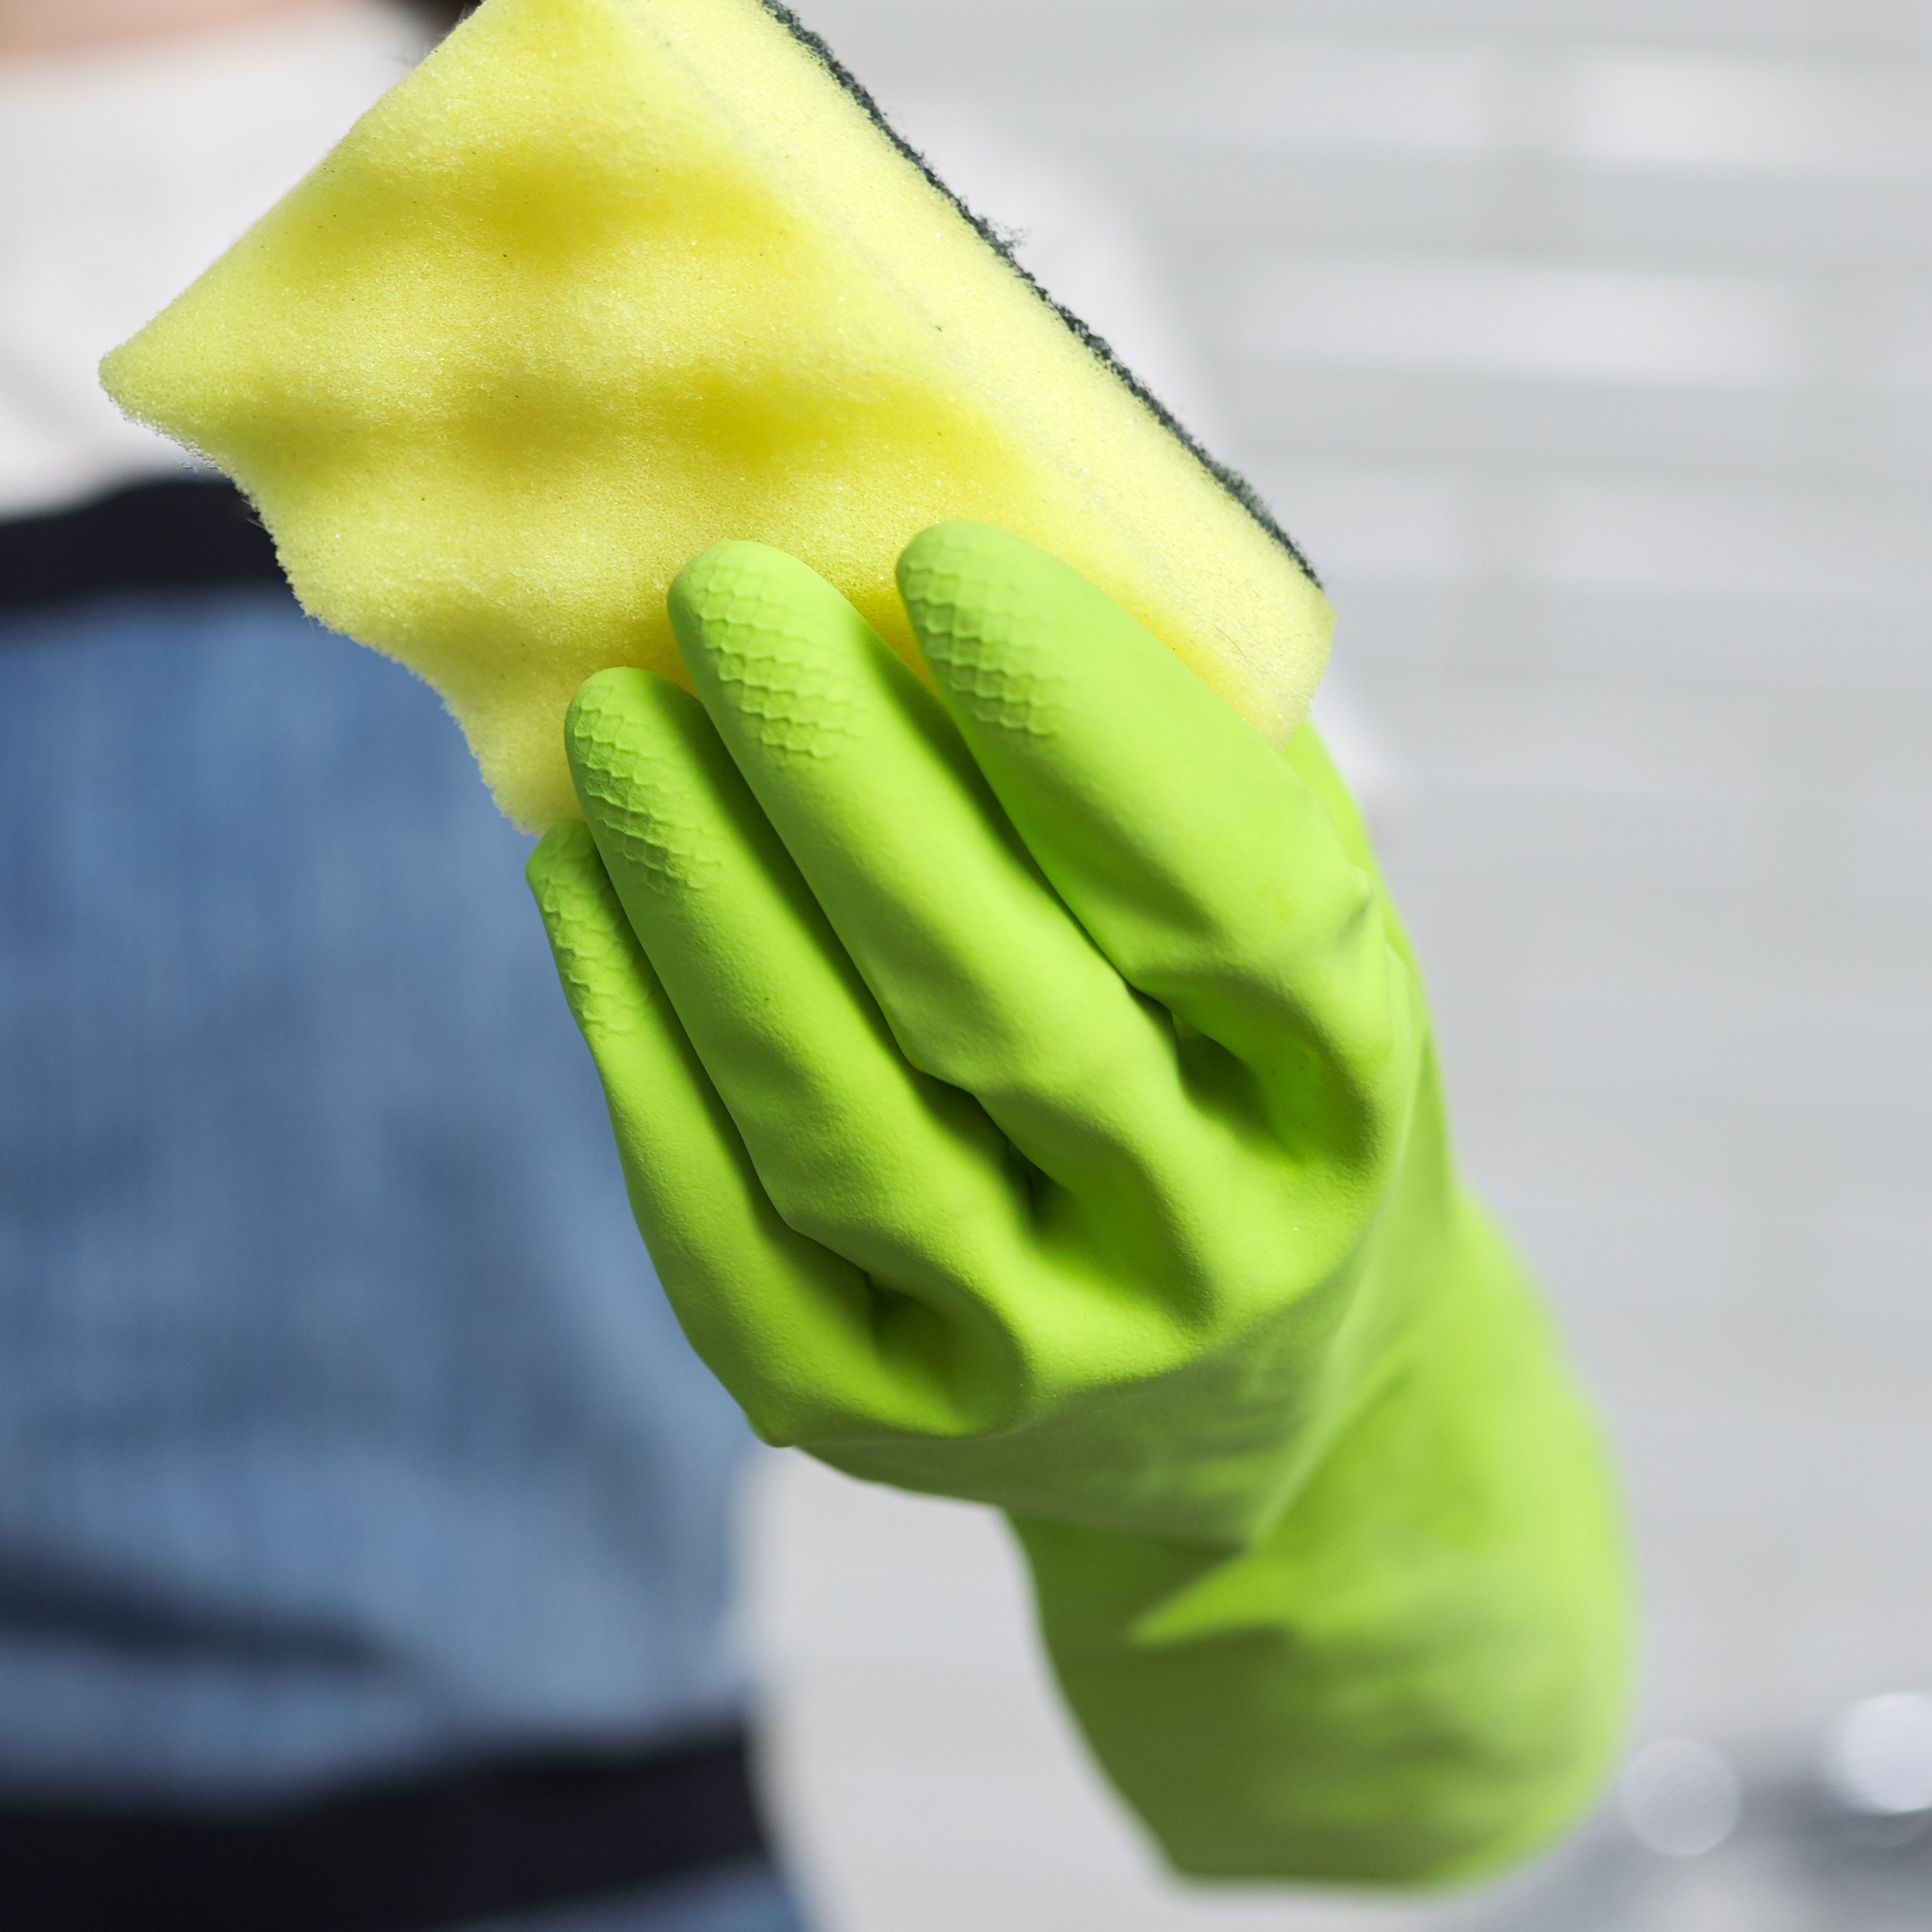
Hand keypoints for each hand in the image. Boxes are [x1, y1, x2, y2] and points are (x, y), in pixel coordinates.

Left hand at [527, 522, 1449, 1546]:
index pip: (1228, 901)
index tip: (943, 557)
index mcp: (1349, 1089)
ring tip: (619, 725)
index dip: (1088, 730)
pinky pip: (728, 1235)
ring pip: (843, 1124)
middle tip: (722, 597)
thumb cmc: (1247, 1064)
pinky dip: (639, 1050)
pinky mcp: (873, 1421)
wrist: (1264, 1415)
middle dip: (845, 786)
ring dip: (708, 906)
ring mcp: (1041, 1359)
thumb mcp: (1298, 915)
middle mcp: (1211, 1249)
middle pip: (1003, 1010)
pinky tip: (581, 888)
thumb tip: (984, 510)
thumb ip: (1188, 744)